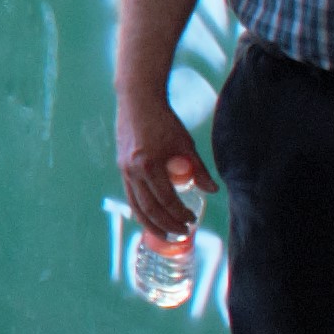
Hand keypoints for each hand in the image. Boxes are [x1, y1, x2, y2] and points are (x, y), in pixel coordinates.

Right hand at [115, 93, 216, 238]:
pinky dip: (140, 209)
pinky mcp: (121, 166)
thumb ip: (197, 169)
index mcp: (149, 164)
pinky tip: (150, 216)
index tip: (191, 220)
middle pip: (149, 208)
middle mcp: (133, 170)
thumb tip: (212, 190)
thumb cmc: (163, 119)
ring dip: (150, 223)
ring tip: (164, 234)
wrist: (137, 99)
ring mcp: (124, 168)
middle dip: (166, 225)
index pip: (166, 199)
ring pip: (135, 205)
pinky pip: (130, 194)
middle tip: (182, 232)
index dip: (180, 214)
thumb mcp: (185, 144)